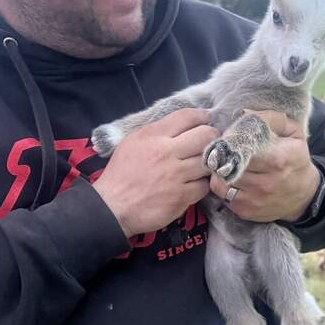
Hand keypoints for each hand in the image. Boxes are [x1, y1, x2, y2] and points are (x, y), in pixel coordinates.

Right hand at [93, 109, 217, 236]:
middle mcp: (166, 152)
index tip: (206, 121)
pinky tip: (193, 185)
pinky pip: (204, 186)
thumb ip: (157, 132)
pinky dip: (201, 185)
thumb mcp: (132, 142)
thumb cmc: (121, 173)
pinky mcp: (181, 196)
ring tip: (201, 167)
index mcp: (153, 136)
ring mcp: (176, 175)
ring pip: (209, 162)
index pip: (187, 116)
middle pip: (206, 136)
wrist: (112, 207)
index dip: (202, 117)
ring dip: (208, 164)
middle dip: (212, 138)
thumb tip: (181, 126)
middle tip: (210, 144)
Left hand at [209, 110, 320, 222]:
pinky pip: (221, 195)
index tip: (230, 135)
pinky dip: (222, 185)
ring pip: (219, 180)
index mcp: (278, 158)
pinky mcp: (245, 211)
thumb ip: (271, 119)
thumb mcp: (293, 134)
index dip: (231, 138)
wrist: (303, 197)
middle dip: (222, 153)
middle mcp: (265, 182)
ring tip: (226, 164)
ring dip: (219, 170)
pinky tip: (231, 179)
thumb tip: (245, 112)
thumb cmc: (295, 160)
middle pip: (227, 163)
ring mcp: (254, 199)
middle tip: (223, 148)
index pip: (243, 144)